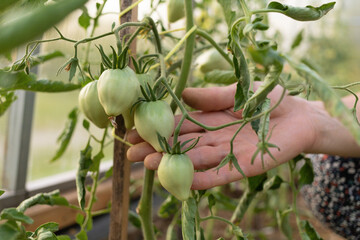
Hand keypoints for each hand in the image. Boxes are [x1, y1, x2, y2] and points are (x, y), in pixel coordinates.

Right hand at [127, 84, 319, 188]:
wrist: (300, 116)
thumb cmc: (269, 100)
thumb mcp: (238, 91)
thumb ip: (212, 97)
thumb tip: (182, 94)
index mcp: (210, 118)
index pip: (179, 124)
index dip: (158, 128)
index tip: (136, 131)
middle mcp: (214, 137)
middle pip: (181, 145)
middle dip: (157, 148)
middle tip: (132, 153)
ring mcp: (227, 154)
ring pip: (195, 160)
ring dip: (173, 164)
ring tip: (149, 165)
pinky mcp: (243, 168)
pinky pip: (219, 175)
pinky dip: (201, 180)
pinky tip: (183, 184)